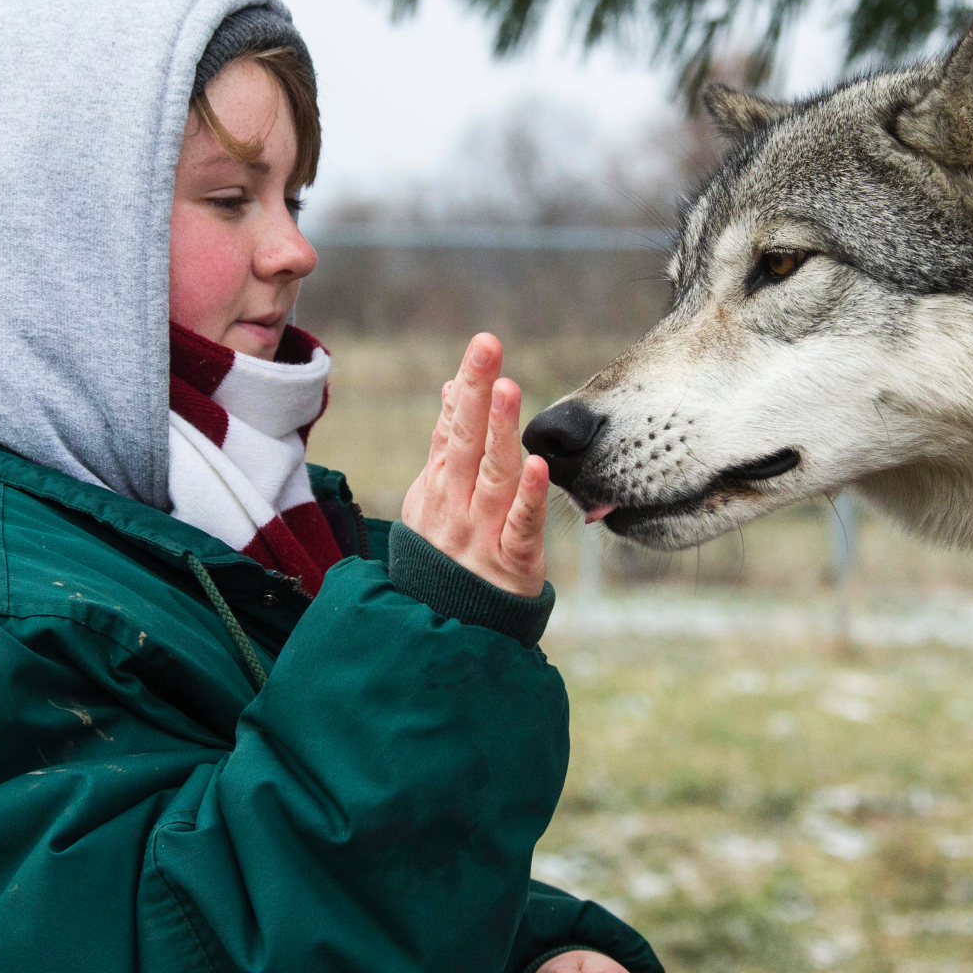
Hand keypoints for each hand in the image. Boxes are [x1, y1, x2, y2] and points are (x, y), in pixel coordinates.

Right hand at [401, 333, 548, 597]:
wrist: (447, 628)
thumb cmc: (447, 554)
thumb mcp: (435, 497)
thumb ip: (446, 444)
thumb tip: (455, 387)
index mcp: (439, 484)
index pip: (453, 426)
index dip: (469, 385)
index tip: (483, 345)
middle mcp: (455, 503)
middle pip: (466, 440)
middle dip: (479, 392)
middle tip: (489, 348)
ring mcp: (481, 533)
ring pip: (491, 475)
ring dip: (500, 432)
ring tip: (510, 390)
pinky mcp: (510, 562)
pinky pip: (519, 526)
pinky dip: (527, 497)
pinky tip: (537, 466)